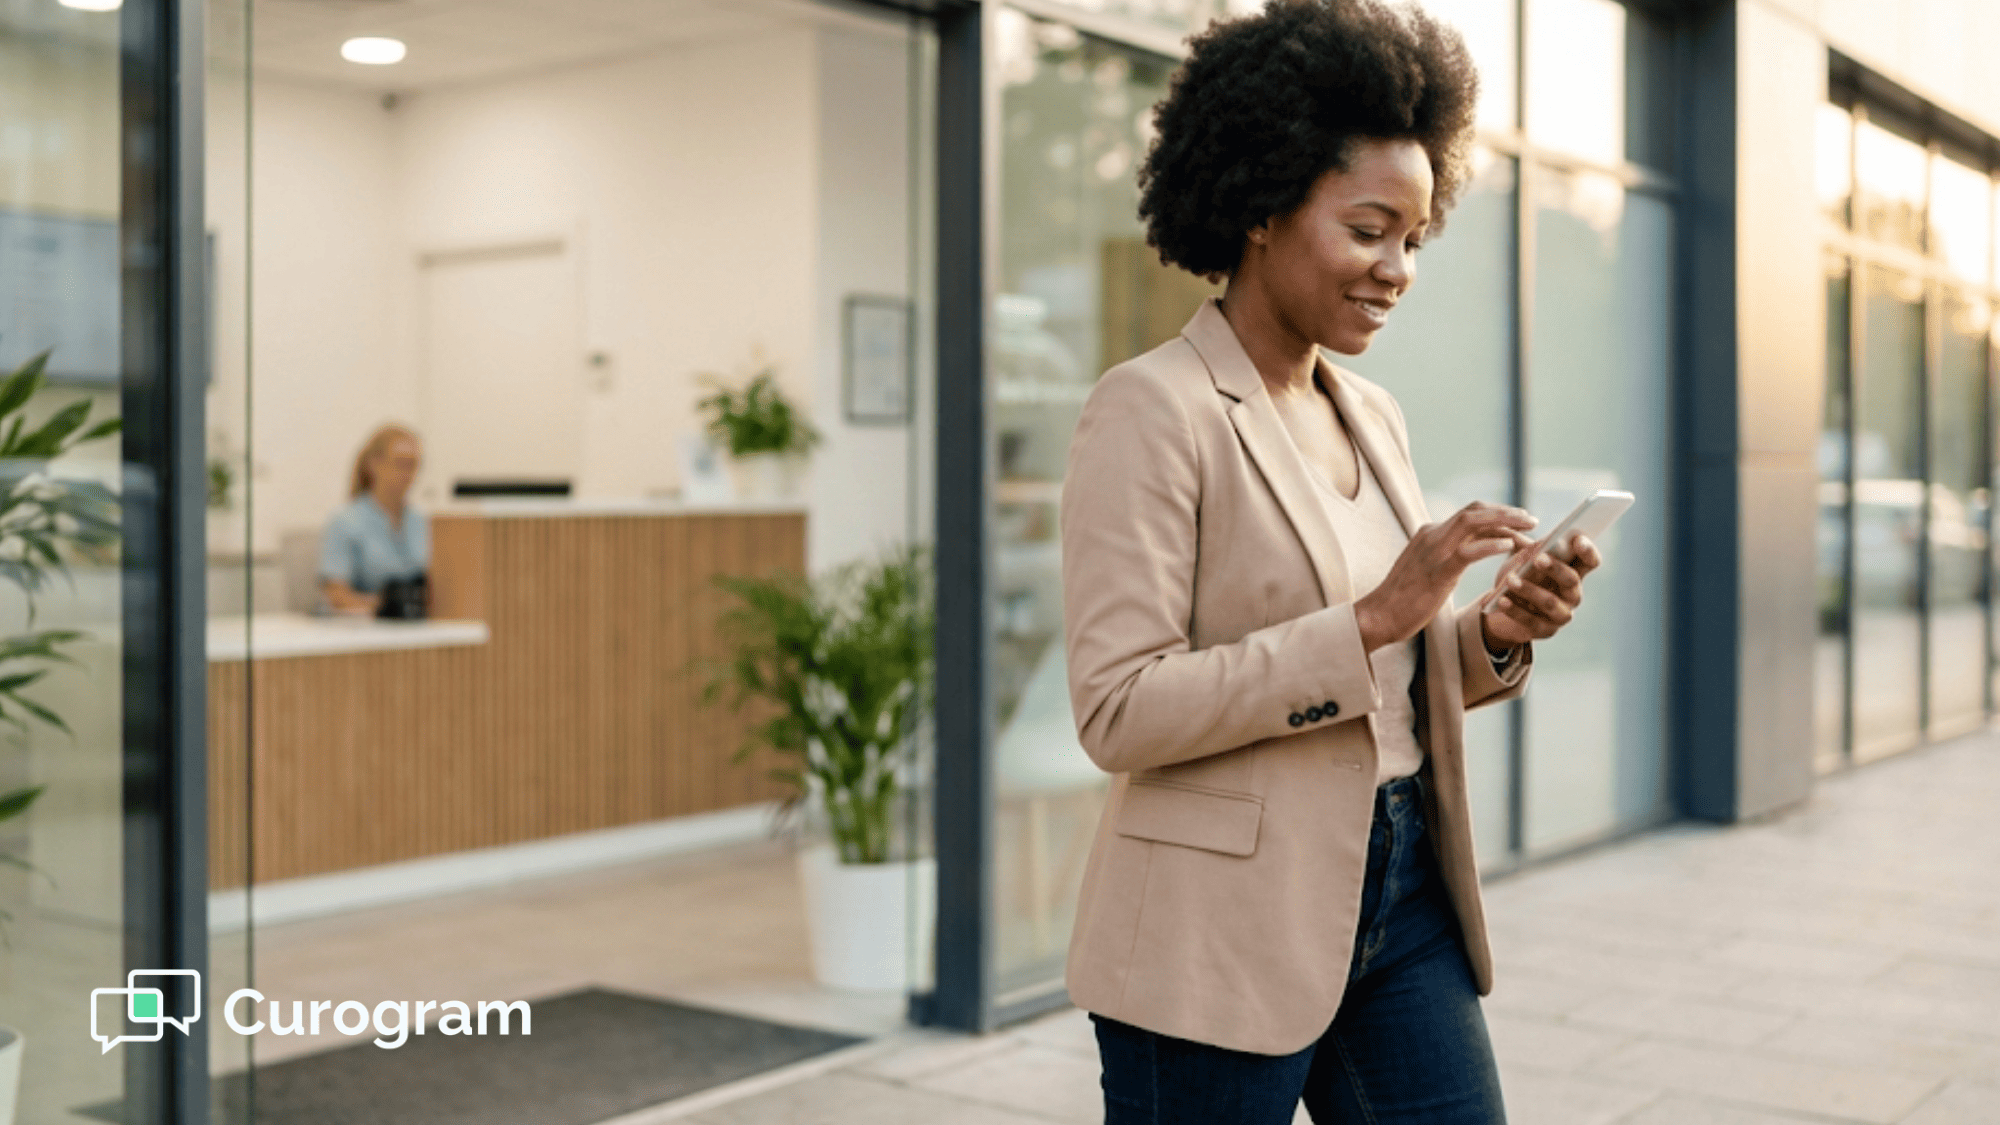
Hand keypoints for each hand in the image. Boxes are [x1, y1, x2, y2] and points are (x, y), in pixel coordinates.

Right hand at [1356, 502, 1536, 651]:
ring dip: (1505, 522)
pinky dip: (1491, 545)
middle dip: (1507, 512)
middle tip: (1532, 521)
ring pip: (1473, 522)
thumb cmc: (1402, 599)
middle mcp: (1432, 535)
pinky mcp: (1437, 571)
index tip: (1520, 524)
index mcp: (1430, 533)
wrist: (1377, 616)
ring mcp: (1433, 551)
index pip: (1470, 514)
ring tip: (1528, 530)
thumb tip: (1467, 553)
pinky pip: (1468, 551)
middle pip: (1475, 510)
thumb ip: (1444, 556)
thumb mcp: (1425, 569)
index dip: (1499, 515)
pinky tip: (1508, 547)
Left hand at [1482, 535, 1601, 648]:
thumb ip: (1533, 549)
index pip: (1590, 561)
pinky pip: (1530, 620)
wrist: (1500, 608)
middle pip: (1572, 580)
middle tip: (1538, 558)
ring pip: (1550, 601)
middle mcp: (1573, 595)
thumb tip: (1537, 536)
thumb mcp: (1524, 559)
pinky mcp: (1545, 630)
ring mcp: (1561, 614)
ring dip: (1529, 590)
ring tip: (1510, 579)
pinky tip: (1502, 600)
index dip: (1587, 551)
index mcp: (1573, 572)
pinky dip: (1515, 609)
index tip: (1577, 539)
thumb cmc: (1519, 576)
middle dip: (1555, 568)